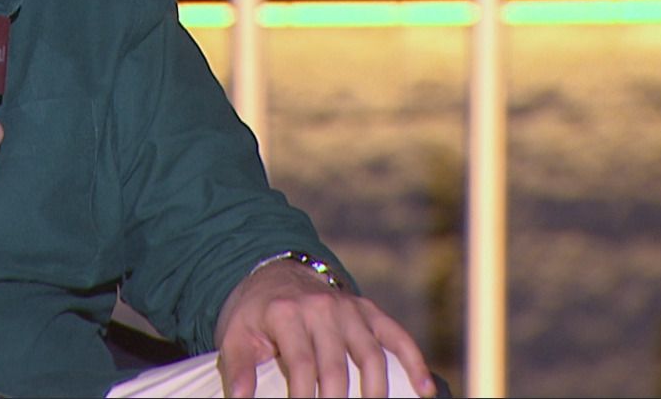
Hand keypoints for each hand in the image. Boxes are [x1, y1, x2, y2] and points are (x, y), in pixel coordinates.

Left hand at [215, 259, 434, 397]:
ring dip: (375, 392)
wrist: (274, 274)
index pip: (302, 366)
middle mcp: (322, 309)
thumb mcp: (235, 336)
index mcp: (286, 313)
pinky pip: (397, 336)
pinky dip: (415, 362)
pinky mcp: (368, 311)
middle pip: (337, 367)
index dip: (304, 398)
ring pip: (371, 356)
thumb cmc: (255, 314)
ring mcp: (349, 309)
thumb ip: (237, 369)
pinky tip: (426, 390)